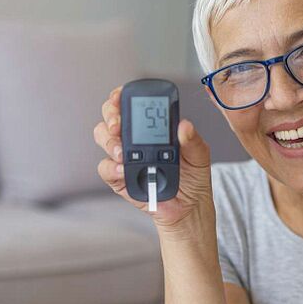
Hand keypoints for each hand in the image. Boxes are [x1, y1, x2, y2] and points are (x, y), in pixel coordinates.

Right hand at [92, 86, 213, 233]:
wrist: (189, 207)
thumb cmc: (193, 178)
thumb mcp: (199, 155)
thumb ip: (193, 140)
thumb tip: (185, 125)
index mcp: (152, 127)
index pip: (130, 105)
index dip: (120, 96)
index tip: (120, 96)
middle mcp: (134, 139)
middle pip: (110, 117)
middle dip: (110, 116)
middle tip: (118, 125)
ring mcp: (124, 157)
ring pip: (103, 138)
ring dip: (109, 141)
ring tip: (122, 152)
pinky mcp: (119, 178)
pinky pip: (105, 168)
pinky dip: (111, 167)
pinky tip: (123, 168)